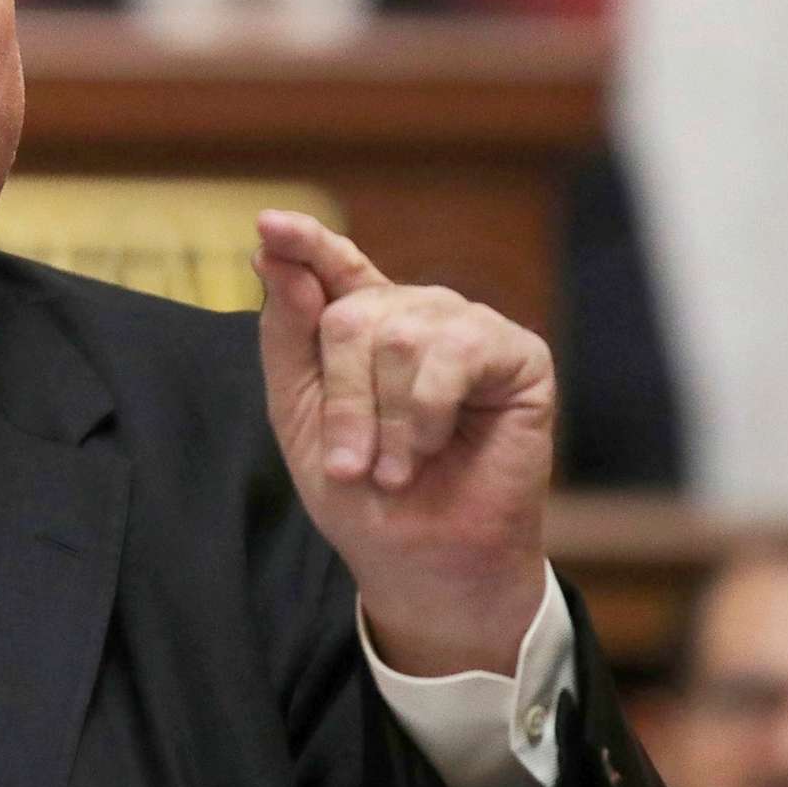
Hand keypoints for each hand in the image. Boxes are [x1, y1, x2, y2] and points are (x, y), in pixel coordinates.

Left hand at [251, 211, 553, 677]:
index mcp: (362, 323)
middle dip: (345, 400)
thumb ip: (288, 335)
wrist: (423, 561)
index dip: (304, 242)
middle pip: (351, 314)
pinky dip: (429, 413)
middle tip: (355, 464)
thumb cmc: (364, 494)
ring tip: (396, 468)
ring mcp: (467, 328)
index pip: (331, 266)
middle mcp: (415, 313)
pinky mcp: (518, 353)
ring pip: (402, 334)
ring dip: (387, 420)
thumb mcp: (301, 414)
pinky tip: (435, 447)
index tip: (269, 225)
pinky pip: (455, 353)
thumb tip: (273, 256)